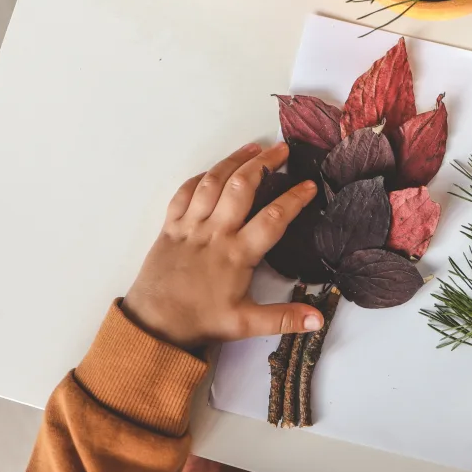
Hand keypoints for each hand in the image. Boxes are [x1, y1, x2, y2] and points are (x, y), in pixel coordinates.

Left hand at [122, 142, 324, 349]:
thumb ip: (285, 318)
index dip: (294, 198)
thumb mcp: (246, 324)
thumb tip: (319, 321)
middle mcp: (215, 233)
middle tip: (283, 149)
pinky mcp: (170, 227)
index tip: (309, 185)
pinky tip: (214, 170)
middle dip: (265, 163)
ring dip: (234, 161)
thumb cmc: (200, 321)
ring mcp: (190, 226)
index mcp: (237, 253)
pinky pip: (185, 192)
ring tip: (253, 147)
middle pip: (242, 187)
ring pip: (214, 182)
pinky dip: (201, 177)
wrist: (152, 324)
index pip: (273, 217)